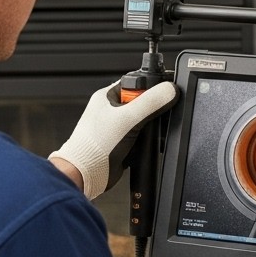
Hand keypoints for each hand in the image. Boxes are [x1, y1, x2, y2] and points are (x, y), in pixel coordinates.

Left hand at [49, 81, 176, 199]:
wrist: (86, 173)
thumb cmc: (94, 145)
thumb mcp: (128, 118)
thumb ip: (151, 102)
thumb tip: (169, 90)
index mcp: (106, 97)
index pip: (134, 82)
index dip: (148, 87)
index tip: (157, 96)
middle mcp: (111, 110)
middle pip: (142, 102)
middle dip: (150, 111)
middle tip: (147, 118)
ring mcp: (116, 127)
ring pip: (143, 120)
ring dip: (147, 128)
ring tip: (141, 133)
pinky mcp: (122, 142)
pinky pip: (141, 136)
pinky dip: (145, 141)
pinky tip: (141, 144)